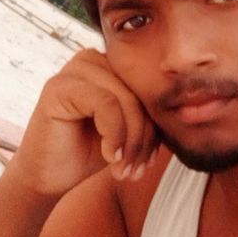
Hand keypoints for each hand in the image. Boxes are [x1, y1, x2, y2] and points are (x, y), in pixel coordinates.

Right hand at [5, 49, 157, 201]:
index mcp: (110, 65)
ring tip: (124, 170)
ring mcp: (73, 70)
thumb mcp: (128, 130)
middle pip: (140, 94)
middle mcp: (92, 59)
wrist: (48, 177)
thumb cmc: (88, 151)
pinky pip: (106, 105)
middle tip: (137, 170)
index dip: (156, 127)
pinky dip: (114, 136)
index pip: (148, 89)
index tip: (151, 161)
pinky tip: (109, 156)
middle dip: (145, 138)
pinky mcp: (59, 87)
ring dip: (131, 142)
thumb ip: (148, 112)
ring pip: (126, 100)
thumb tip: (189, 107)